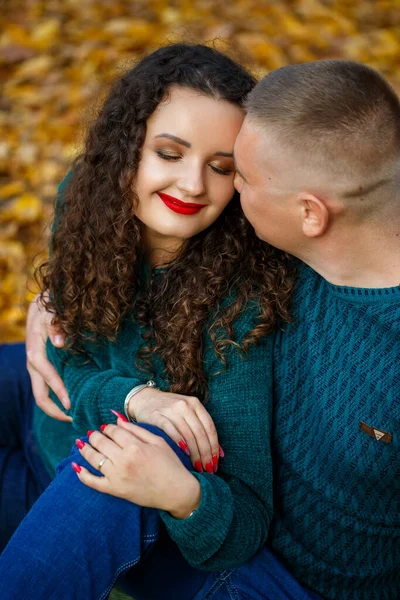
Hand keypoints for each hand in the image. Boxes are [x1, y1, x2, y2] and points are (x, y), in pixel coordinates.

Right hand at [26, 293, 70, 420]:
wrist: (41, 307)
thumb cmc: (48, 308)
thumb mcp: (51, 312)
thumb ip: (56, 325)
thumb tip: (61, 342)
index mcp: (35, 352)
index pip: (46, 375)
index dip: (58, 390)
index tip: (71, 403)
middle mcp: (34, 364)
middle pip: (40, 395)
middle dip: (55, 410)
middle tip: (75, 419)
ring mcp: (38, 369)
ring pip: (43, 395)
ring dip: (57, 408)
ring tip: (76, 416)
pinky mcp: (44, 369)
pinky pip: (48, 388)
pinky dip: (59, 398)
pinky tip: (74, 403)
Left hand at [75, 423, 200, 518]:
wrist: (176, 491)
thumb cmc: (170, 464)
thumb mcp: (158, 441)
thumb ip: (136, 429)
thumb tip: (117, 419)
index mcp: (135, 446)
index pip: (113, 431)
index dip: (108, 427)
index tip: (107, 428)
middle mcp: (123, 460)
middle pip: (100, 442)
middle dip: (94, 436)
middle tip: (92, 434)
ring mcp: (117, 476)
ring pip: (93, 458)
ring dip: (84, 449)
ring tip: (81, 443)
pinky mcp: (115, 490)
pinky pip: (93, 482)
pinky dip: (82, 474)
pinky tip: (75, 466)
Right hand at [128, 387, 220, 472]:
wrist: (145, 399)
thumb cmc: (170, 410)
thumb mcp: (188, 413)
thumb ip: (202, 429)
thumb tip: (220, 453)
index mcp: (195, 404)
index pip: (210, 428)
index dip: (214, 447)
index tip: (215, 462)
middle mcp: (185, 405)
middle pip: (200, 433)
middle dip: (205, 453)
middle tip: (207, 469)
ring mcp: (171, 410)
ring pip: (188, 435)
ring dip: (194, 453)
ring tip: (197, 467)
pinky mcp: (158, 416)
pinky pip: (171, 432)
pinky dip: (180, 444)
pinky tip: (184, 454)